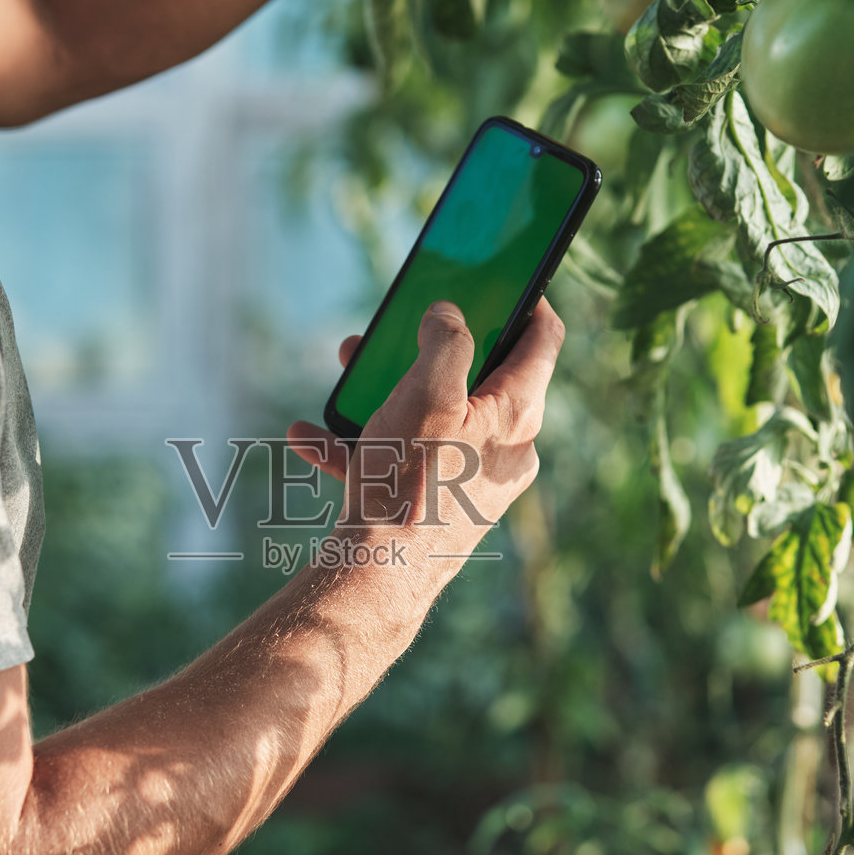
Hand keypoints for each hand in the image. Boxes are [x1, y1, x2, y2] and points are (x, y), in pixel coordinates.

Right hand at [288, 299, 565, 564]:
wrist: (376, 579)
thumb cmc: (407, 486)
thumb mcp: (427, 393)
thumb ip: (446, 340)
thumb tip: (449, 315)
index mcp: (517, 417)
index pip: (543, 339)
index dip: (528, 297)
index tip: (504, 275)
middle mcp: (504, 451)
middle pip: (480, 378)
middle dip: (431, 345)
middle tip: (401, 325)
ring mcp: (472, 484)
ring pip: (435, 418)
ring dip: (388, 392)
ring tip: (348, 372)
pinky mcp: (438, 510)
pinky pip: (403, 463)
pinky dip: (363, 445)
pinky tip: (310, 436)